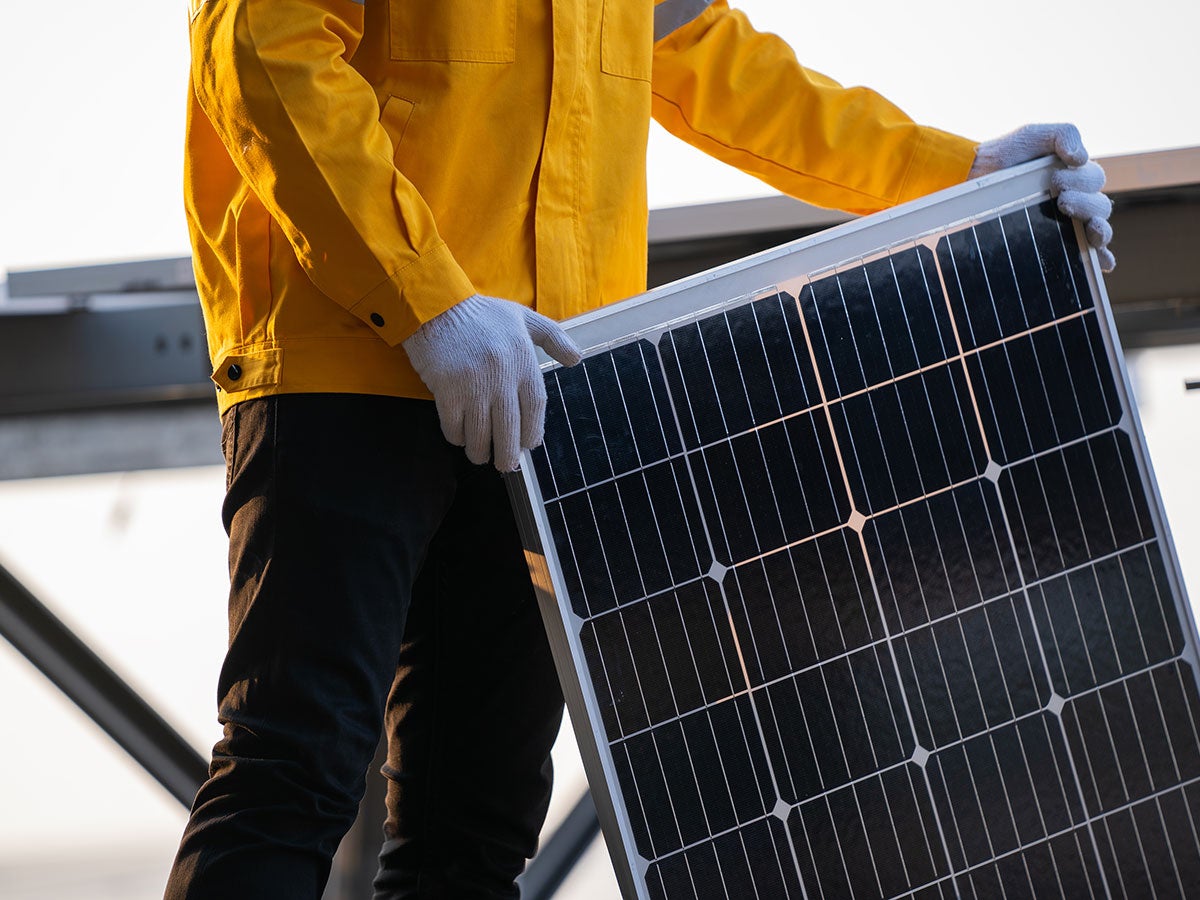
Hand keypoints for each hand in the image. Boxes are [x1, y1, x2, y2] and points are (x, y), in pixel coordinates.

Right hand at [403, 294, 581, 470]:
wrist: (437, 306)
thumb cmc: (482, 314)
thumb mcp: (523, 318)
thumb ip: (554, 337)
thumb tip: (576, 359)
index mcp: (524, 362)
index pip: (535, 408)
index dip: (533, 433)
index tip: (528, 445)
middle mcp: (502, 376)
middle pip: (510, 429)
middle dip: (508, 454)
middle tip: (506, 464)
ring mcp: (474, 385)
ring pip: (481, 434)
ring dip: (481, 451)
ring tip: (480, 456)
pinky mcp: (447, 390)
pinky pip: (454, 426)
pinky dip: (458, 437)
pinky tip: (460, 437)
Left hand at [969, 124, 1114, 271]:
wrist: (971, 181)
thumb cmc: (1003, 157)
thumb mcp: (1032, 136)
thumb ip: (1062, 135)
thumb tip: (1081, 158)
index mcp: (1074, 176)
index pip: (1094, 180)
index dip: (1081, 181)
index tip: (1056, 180)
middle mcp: (1075, 200)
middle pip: (1100, 206)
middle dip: (1085, 203)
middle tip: (1061, 200)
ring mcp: (1065, 223)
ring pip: (1098, 229)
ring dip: (1099, 230)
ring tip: (1086, 227)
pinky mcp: (1054, 242)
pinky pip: (1087, 254)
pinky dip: (1100, 258)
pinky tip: (1103, 264)